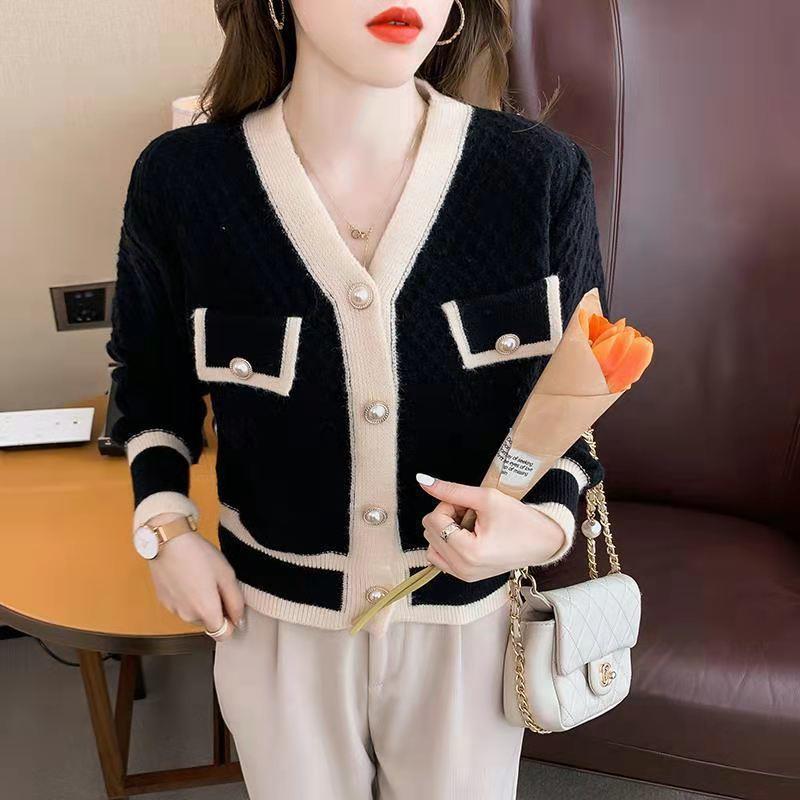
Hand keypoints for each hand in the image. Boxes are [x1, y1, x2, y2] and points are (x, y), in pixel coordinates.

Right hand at [144, 512, 244, 639]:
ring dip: (200, 603)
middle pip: (209, 623)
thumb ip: (236, 602)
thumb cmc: (199, 555)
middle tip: (216, 584)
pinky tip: (188, 577)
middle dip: (216, 609)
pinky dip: (187, 597)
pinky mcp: (164, 601)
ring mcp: (173, 610)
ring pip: (194, 615)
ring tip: (201, 578)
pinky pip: (181, 606)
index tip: (231, 606)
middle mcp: (188, 616)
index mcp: (206, 612)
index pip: (223, 635)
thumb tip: (239, 621)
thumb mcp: (227, 575)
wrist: (167, 542)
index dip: (231, 622)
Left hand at [415, 474, 566, 582]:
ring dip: (445, 530)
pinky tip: (467, 535)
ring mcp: (463, 575)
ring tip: (470, 524)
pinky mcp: (465, 576)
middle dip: (447, 517)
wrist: (543, 542)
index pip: (434, 520)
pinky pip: (439, 557)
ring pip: (431, 544)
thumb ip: (451, 490)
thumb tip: (422, 481)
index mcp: (469, 552)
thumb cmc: (520, 520)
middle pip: (430, 531)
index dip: (449, 505)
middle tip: (472, 514)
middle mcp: (463, 569)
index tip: (469, 505)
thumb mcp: (486, 498)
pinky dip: (447, 543)